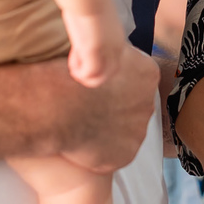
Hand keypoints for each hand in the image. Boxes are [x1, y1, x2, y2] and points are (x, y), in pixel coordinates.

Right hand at [57, 45, 158, 172]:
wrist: (56, 103)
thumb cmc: (68, 71)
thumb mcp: (96, 49)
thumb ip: (109, 55)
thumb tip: (106, 53)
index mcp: (147, 73)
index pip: (135, 78)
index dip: (113, 82)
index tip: (95, 86)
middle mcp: (148, 102)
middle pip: (132, 104)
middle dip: (114, 105)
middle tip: (88, 105)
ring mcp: (138, 131)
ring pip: (125, 130)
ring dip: (109, 128)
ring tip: (83, 123)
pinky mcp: (125, 154)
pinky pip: (115, 152)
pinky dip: (101, 150)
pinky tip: (82, 142)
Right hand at [65, 10, 125, 87]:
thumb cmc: (86, 0)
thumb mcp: (91, 17)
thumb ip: (92, 25)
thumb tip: (81, 18)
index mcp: (117, 38)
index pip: (113, 61)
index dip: (97, 61)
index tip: (81, 51)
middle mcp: (117, 47)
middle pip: (110, 73)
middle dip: (92, 73)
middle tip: (77, 64)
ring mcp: (108, 51)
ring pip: (101, 78)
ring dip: (85, 77)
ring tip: (74, 68)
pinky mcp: (96, 52)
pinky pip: (89, 74)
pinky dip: (79, 73)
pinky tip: (72, 63)